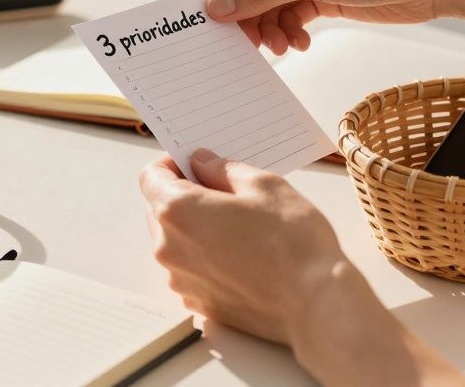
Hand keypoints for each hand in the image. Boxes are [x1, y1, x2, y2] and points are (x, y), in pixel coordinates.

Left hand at [137, 150, 348, 342]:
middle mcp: (169, 247)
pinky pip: (190, 270)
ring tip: (239, 227)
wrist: (314, 302)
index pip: (151, 177)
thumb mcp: (263, 185)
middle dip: (184, 196)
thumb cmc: (292, 241)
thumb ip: (222, 169)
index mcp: (178, 210)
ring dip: (195, 228)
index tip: (194, 163)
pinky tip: (241, 255)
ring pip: (175, 241)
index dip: (171, 164)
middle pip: (159, 210)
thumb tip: (201, 163)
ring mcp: (181, 279)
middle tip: (225, 193)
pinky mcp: (198, 302)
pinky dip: (205, 258)